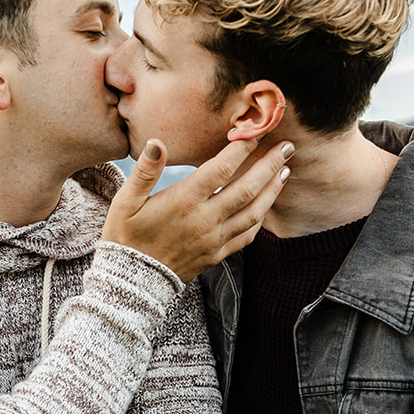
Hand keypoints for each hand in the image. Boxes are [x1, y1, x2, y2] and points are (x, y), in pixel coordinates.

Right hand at [103, 137, 292, 283]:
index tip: (255, 131)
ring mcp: (214, 239)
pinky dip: (261, 217)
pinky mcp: (217, 254)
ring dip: (273, 190)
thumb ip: (144, 171)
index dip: (242, 148)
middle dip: (270, 165)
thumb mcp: (125, 201)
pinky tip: (266, 204)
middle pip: (247, 188)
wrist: (131, 281)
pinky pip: (247, 235)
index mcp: (184, 201)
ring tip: (285, 171)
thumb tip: (157, 142)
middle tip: (288, 147)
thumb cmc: (125, 236)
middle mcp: (205, 219)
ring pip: (254, 212)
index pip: (221, 169)